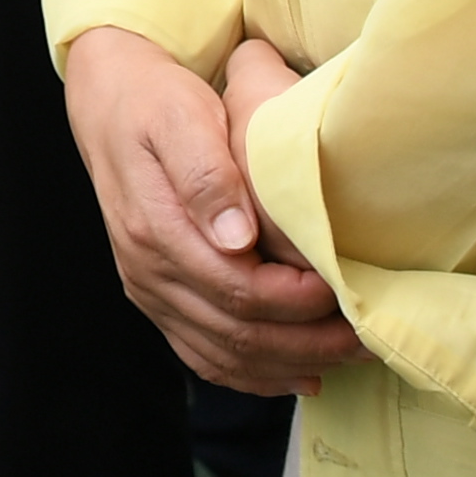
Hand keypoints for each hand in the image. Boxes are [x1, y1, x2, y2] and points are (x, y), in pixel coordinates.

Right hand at [64, 26, 360, 393]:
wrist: (110, 103)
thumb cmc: (156, 101)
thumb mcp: (181, 116)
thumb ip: (207, 175)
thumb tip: (236, 237)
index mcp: (155, 231)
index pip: (237, 290)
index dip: (296, 302)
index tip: (342, 292)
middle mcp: (147, 272)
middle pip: (236, 334)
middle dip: (307, 343)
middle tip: (365, 338)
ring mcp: (148, 290)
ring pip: (223, 355)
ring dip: (288, 365)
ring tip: (346, 357)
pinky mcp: (156, 297)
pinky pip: (203, 355)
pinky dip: (252, 374)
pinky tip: (294, 374)